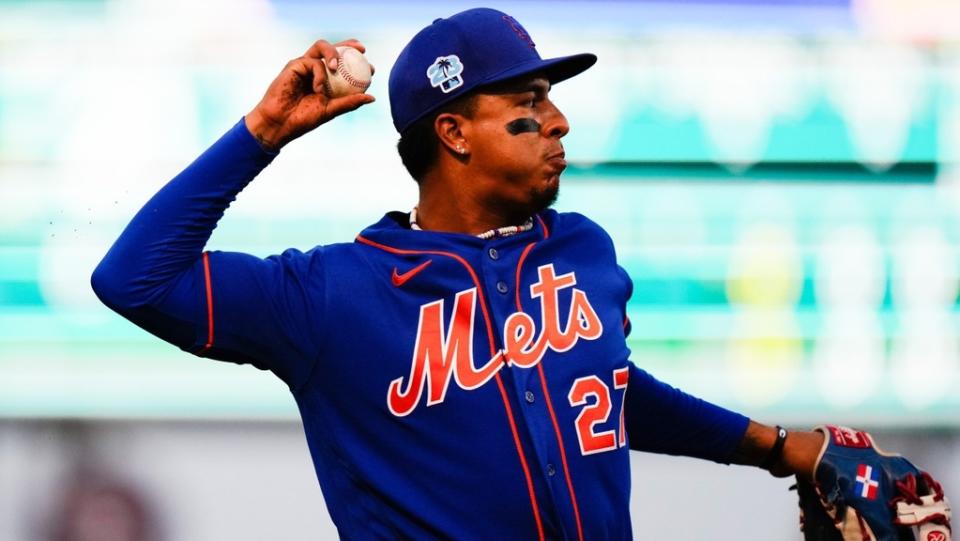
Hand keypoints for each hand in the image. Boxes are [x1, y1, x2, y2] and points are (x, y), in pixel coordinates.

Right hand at [245, 39, 375, 150]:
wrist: (281, 123)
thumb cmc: (304, 119)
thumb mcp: (331, 110)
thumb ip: (349, 102)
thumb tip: (372, 97)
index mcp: (325, 79)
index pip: (343, 64)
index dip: (357, 61)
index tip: (371, 68)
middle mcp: (315, 69)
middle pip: (333, 49)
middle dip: (349, 45)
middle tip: (362, 50)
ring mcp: (304, 65)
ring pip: (321, 47)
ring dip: (333, 53)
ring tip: (337, 67)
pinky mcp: (294, 64)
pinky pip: (313, 62)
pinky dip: (319, 75)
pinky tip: (318, 89)